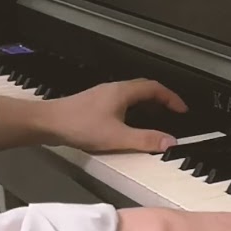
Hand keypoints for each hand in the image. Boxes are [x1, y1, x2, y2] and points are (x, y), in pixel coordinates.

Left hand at [43, 79, 187, 152]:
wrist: (48, 123)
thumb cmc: (80, 126)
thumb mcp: (117, 136)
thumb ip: (145, 139)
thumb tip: (170, 142)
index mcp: (123, 92)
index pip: (155, 88)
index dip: (171, 98)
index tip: (182, 110)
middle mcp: (114, 89)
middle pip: (144, 89)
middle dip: (161, 100)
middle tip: (172, 114)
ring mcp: (103, 96)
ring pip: (131, 96)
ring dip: (146, 106)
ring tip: (155, 121)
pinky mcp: (94, 105)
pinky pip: (121, 103)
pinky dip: (133, 111)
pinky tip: (129, 125)